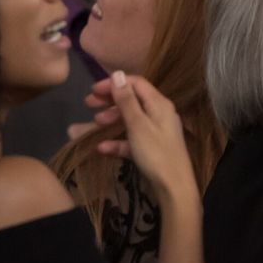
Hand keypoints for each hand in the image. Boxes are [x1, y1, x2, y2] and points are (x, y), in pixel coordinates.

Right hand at [88, 71, 197, 210]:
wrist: (174, 189)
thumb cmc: (155, 153)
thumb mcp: (137, 124)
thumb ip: (126, 100)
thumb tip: (118, 74)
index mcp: (159, 104)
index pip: (135, 83)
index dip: (114, 83)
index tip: (93, 89)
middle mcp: (159, 114)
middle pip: (132, 100)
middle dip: (110, 100)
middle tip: (88, 104)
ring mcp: (156, 132)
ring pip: (131, 120)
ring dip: (112, 119)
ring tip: (96, 124)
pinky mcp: (152, 149)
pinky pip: (132, 140)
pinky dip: (118, 141)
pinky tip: (102, 148)